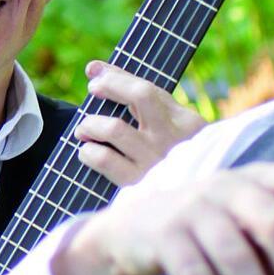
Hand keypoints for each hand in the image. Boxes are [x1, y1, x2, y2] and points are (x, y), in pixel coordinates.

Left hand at [72, 60, 206, 185]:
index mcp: (187, 122)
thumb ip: (142, 99)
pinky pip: (103, 158)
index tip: (95, 71)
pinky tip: (87, 152)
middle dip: (110, 85)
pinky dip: (88, 152)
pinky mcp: (137, 184)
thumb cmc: (173, 159)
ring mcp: (155, 162)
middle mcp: (172, 139)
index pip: (148, 90)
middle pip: (137, 97)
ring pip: (114, 127)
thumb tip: (95, 69)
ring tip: (84, 129)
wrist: (189, 205)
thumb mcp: (173, 129)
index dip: (117, 76)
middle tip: (93, 89)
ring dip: (91, 123)